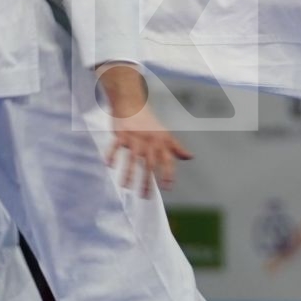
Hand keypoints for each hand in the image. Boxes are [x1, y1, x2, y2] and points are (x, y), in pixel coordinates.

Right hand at [96, 64, 192, 195]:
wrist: (132, 104)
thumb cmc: (149, 123)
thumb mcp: (165, 134)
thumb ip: (176, 148)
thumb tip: (190, 157)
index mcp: (161, 142)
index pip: (167, 160)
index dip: (168, 174)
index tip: (167, 187)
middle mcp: (148, 141)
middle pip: (149, 164)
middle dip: (146, 180)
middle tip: (144, 196)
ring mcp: (134, 138)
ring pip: (131, 158)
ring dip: (128, 173)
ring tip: (126, 187)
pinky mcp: (120, 134)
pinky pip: (115, 146)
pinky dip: (112, 155)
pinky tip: (109, 166)